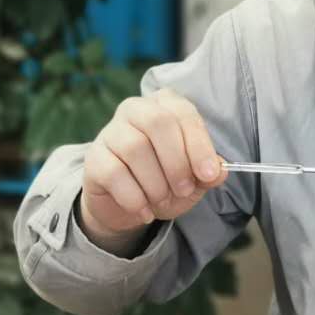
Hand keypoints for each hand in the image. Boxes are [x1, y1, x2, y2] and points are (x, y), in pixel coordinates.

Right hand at [79, 88, 227, 243]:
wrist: (128, 205)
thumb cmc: (166, 180)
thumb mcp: (194, 178)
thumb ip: (208, 172)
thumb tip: (221, 171)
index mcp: (164, 104)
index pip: (183, 114)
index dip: (199, 145)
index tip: (209, 174)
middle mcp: (135, 109)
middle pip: (158, 122)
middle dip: (177, 161)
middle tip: (184, 189)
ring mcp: (110, 132)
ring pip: (135, 148)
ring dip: (155, 182)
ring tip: (163, 200)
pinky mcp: (94, 158)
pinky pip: (114, 173)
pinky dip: (134, 197)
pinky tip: (144, 210)